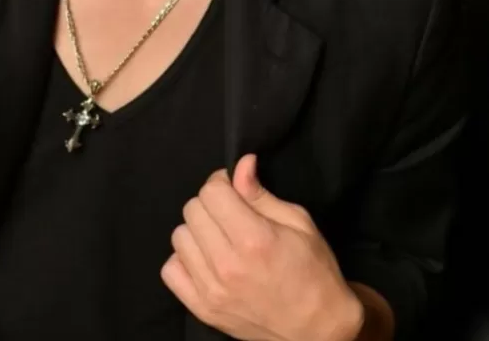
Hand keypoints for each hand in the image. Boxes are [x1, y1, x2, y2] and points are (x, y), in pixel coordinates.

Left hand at [161, 154, 365, 340]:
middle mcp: (227, 265)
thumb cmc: (314, 272)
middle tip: (229, 214)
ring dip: (197, 232)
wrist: (318, 330)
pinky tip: (206, 260)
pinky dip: (184, 261)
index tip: (233, 190)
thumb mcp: (299, 224)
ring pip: (179, 237)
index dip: (222, 183)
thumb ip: (261, 194)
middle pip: (192, 210)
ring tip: (219, 238)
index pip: (211, 192)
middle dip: (210, 204)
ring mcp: (212, 290)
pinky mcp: (204, 309)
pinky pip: (171, 271)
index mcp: (253, 239)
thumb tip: (241, 163)